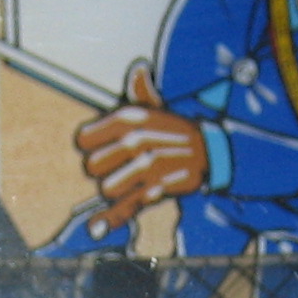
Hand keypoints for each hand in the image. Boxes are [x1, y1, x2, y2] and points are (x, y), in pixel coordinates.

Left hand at [76, 62, 207, 231]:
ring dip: (115, 191)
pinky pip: (126, 206)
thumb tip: (138, 70)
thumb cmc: (179, 131)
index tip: (100, 151)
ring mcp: (146, 166)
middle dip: (101, 172)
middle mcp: (135, 140)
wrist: (214, 151)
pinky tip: (96, 228)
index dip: (89, 149)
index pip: (83, 140)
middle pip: (91, 167)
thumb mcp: (160, 107)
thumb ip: (141, 92)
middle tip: (119, 169)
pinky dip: (110, 220)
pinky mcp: (157, 189)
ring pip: (106, 189)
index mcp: (129, 118)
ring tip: (131, 183)